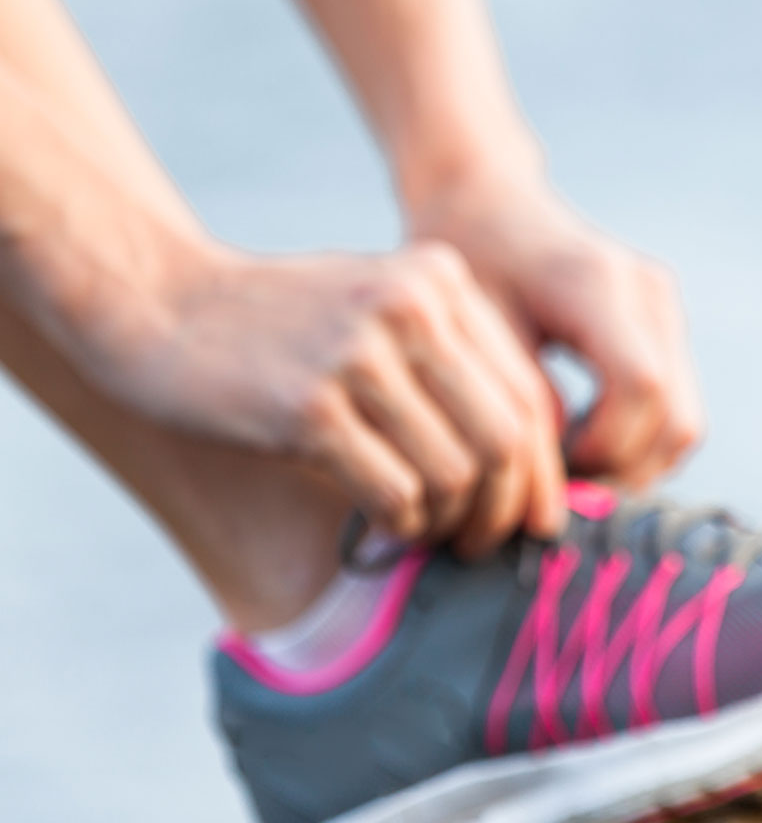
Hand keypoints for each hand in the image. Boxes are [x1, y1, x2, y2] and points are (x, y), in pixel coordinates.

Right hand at [95, 241, 567, 553]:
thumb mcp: (382, 306)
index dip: (542, 472)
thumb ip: (452, 360)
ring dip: (446, 521)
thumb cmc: (284, 321)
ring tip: (425, 529)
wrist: (160, 301)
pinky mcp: (309, 406)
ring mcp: (360, 354)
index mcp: (441, 279)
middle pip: (505, 439)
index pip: (527, 395)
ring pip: (455, 472)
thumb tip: (531, 466)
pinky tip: (382, 524)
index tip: (536, 519)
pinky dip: (399, 523)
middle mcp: (412, 307)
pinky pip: (394, 492)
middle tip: (481, 543)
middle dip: (503, 508)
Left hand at [407, 177, 703, 490]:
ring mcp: (666, 308)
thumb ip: (522, 399)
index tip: (552, 465)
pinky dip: (640, 442)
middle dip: (623, 468)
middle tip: (561, 488)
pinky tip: (584, 444)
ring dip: (636, 462)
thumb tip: (555, 482)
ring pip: (685, 421)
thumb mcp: (476, 327)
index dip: (604, 445)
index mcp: (596, 282)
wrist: (489, 203)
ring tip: (570, 471)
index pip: (641, 386)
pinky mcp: (666, 325)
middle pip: (676, 417)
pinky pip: (676, 407)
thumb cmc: (467, 260)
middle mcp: (648, 293)